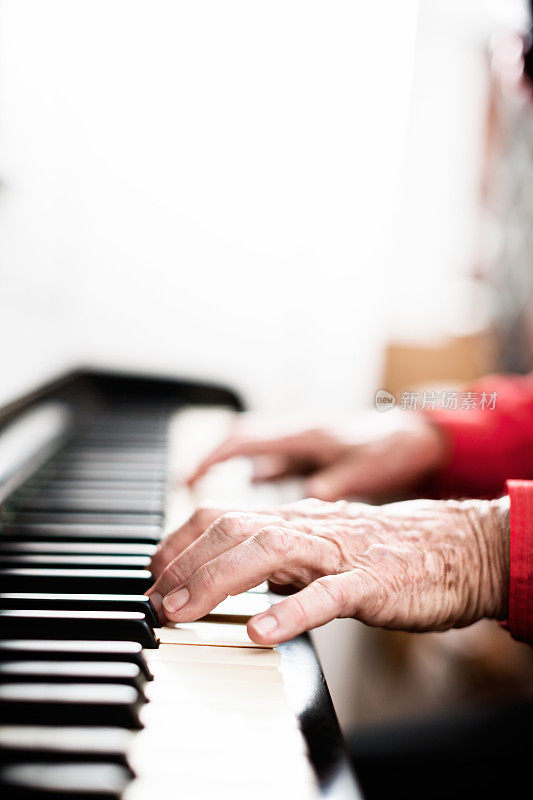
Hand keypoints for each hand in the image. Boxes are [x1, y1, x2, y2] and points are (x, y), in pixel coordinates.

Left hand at [147, 496, 509, 644]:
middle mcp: (310, 526)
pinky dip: (292, 611)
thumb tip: (224, 572)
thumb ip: (276, 556)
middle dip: (186, 562)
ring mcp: (340, 552)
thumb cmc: (383, 552)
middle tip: (158, 600)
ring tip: (184, 610)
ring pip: (271, 549)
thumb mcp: (319, 547)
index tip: (154, 571)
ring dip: (218, 579)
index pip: (223, 514)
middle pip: (235, 527)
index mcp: (294, 518)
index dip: (181, 540)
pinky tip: (262, 631)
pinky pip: (329, 594)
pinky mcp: (373, 581)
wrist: (454, 548)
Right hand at [187, 409, 447, 501]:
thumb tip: (310, 496)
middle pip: (236, 441)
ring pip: (250, 451)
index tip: (186, 481)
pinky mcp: (308, 453)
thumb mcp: (368, 468)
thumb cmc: (394, 449)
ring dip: (226, 470)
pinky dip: (251, 477)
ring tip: (203, 508)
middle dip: (205, 464)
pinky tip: (246, 501)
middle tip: (184, 490)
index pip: (245, 439)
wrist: (419, 437)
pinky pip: (269, 461)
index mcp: (304, 433)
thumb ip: (338, 483)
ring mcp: (300, 442)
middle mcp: (295, 433)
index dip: (212, 458)